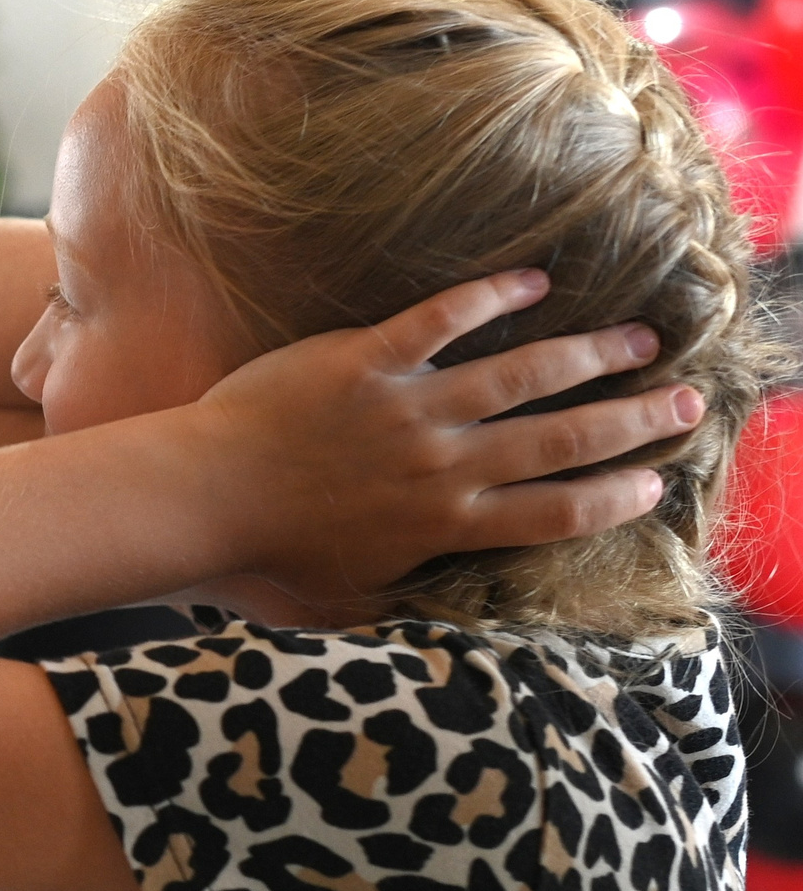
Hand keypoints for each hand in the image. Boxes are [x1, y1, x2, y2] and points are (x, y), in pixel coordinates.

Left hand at [190, 269, 697, 608]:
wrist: (204, 499)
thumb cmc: (270, 552)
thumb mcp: (352, 594)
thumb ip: (408, 590)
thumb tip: (444, 610)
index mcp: (442, 524)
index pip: (552, 513)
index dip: (611, 495)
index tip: (655, 481)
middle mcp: (440, 466)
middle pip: (560, 439)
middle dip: (633, 418)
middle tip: (685, 398)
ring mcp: (407, 409)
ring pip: (521, 375)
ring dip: (588, 353)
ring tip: (638, 335)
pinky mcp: (365, 361)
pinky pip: (442, 319)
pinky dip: (492, 297)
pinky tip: (534, 280)